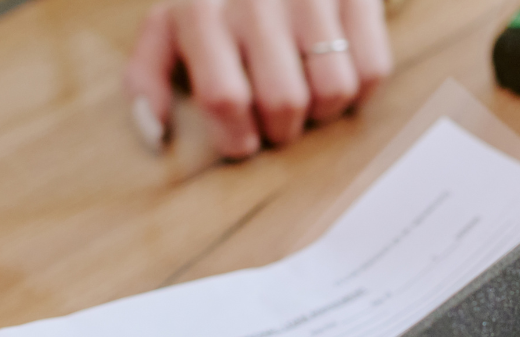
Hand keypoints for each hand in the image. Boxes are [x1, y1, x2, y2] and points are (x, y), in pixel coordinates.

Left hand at [125, 0, 391, 159]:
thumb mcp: (169, 23)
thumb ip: (147, 76)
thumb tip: (155, 135)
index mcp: (202, 11)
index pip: (225, 99)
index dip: (238, 138)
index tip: (243, 140)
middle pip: (284, 102)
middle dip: (282, 128)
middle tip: (276, 117)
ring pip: (333, 90)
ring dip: (324, 111)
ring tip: (308, 94)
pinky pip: (373, 69)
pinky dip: (360, 88)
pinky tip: (339, 71)